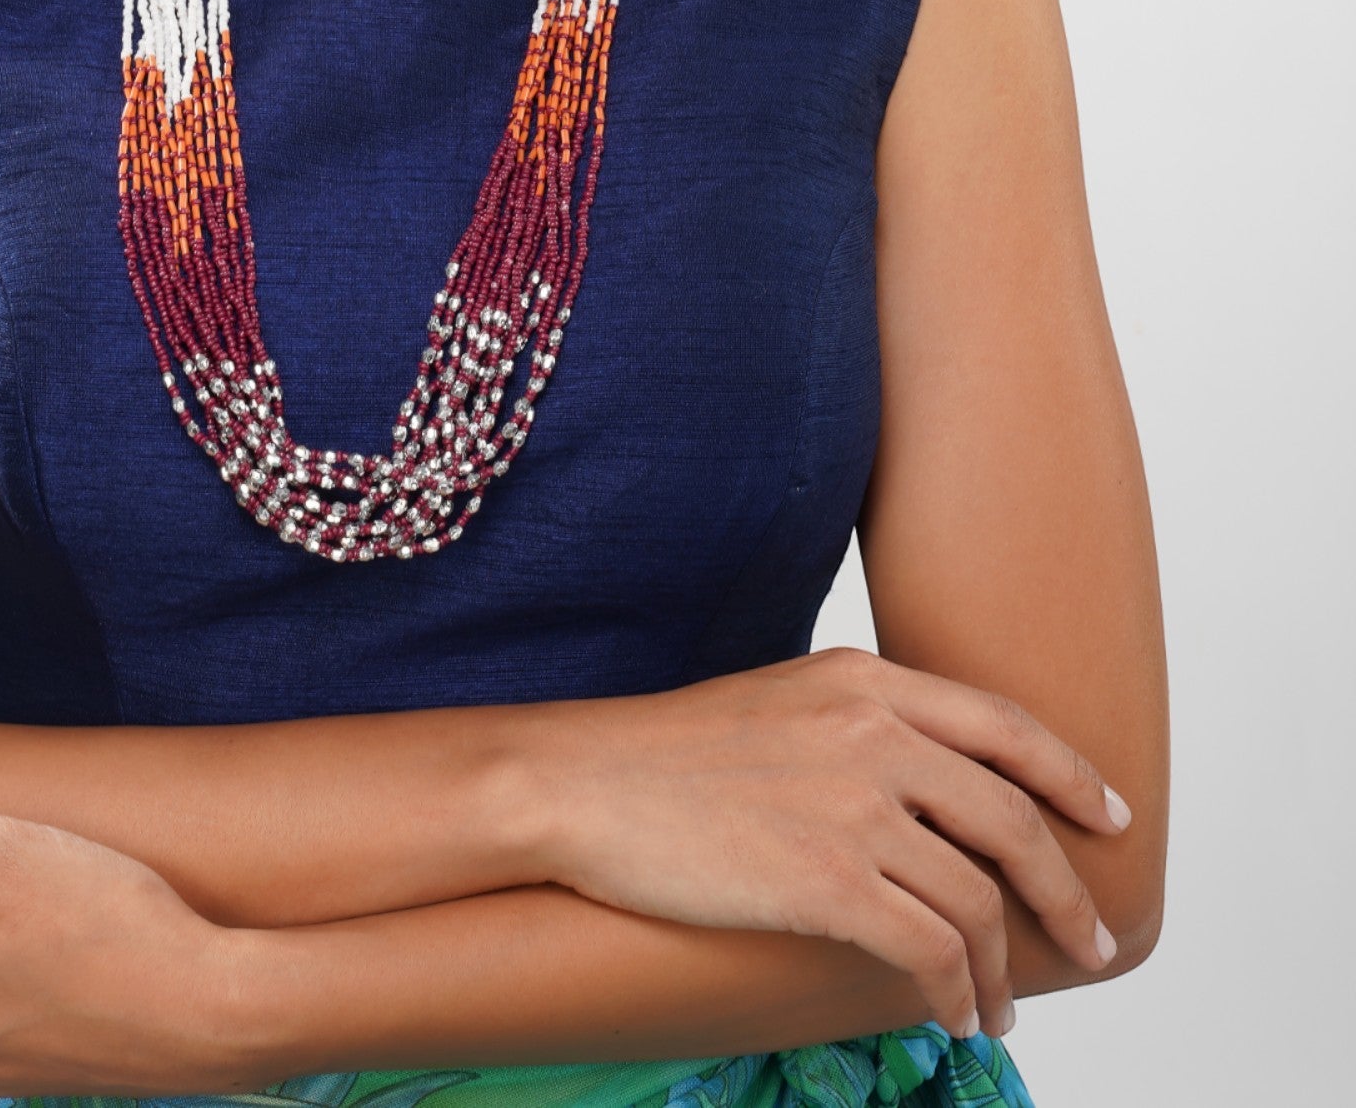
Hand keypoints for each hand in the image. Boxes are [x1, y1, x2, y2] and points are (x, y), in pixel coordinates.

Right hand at [523, 646, 1131, 1042]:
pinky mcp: (826, 878)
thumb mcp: (780, 701)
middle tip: (1093, 940)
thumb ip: (860, 725)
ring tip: (1001, 1005)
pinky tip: (954, 1013)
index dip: (1069, 775)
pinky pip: (931, 949)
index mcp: (865, 678)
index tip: (1108, 815)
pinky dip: (957, 992)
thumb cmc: (666, 751)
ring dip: (1005, 967)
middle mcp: (873, 731)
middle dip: (1066, 892)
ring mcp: (853, 805)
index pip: (1003, 725)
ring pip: (978, 899)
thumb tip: (925, 785)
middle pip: (1013, 819)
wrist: (583, 783)